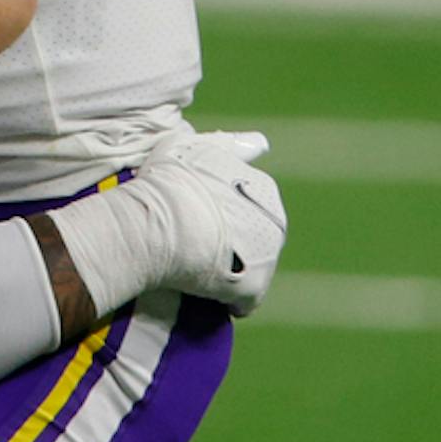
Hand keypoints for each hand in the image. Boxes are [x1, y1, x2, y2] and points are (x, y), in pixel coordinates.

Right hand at [138, 130, 286, 317]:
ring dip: (227, 269)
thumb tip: (260, 142)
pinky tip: (202, 293)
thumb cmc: (173, 180)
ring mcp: (267, 258)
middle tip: (191, 239)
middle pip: (252, 235)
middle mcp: (274, 221)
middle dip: (229, 239)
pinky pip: (241, 299)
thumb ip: (230, 146)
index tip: (196, 211)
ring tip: (193, 266)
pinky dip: (225, 298)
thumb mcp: (197, 146)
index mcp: (262, 187)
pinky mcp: (254, 290)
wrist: (166, 222)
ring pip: (248, 266)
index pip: (248, 202)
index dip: (221, 209)